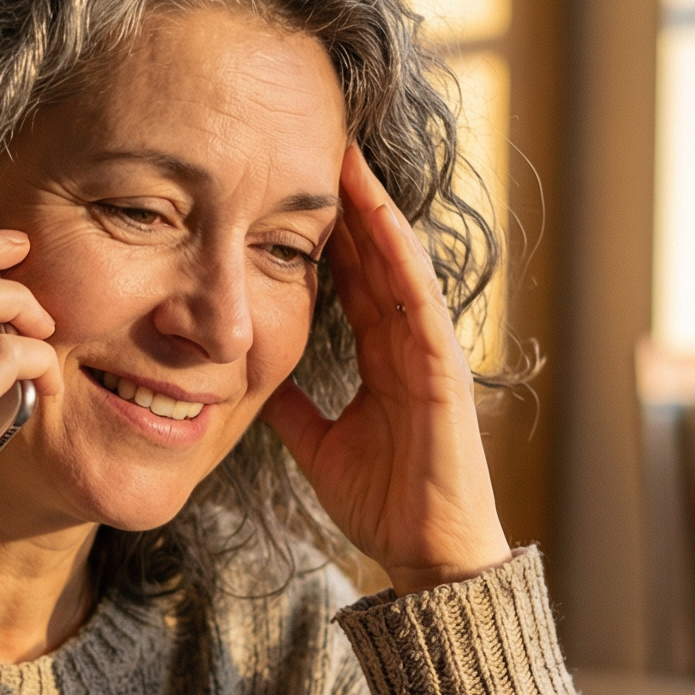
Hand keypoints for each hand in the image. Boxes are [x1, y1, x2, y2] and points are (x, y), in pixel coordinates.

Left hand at [261, 145, 510, 593]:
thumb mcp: (320, 446)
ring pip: (399, 264)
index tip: (293, 188)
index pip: (352, 279)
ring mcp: (429, 351)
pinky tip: (382, 220)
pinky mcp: (444, 368)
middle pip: (374, 257)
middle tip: (319, 143)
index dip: (326, 234)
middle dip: (349, 202)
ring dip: (376, 211)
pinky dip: (402, 258)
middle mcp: (408, 343)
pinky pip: (420, 301)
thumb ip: (295, 410)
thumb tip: (250, 384)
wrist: (425, 551)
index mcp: (382, 357)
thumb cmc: (386, 503)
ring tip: (348, 158)